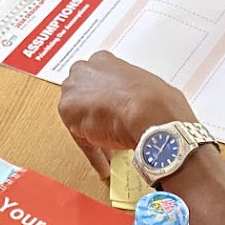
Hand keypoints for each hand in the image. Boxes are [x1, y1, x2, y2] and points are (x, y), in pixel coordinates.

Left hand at [57, 50, 195, 179]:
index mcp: (103, 60)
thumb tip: (142, 103)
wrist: (148, 113)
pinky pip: (81, 139)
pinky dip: (94, 153)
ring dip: (92, 133)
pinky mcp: (68, 114)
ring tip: (109, 150)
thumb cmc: (156, 100)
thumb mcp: (147, 85)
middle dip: (94, 113)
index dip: (106, 99)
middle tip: (108, 129)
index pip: (98, 80)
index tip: (113, 110)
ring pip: (80, 117)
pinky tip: (105, 164)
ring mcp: (73, 91)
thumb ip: (133, 91)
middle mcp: (84, 71)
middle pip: (83, 95)